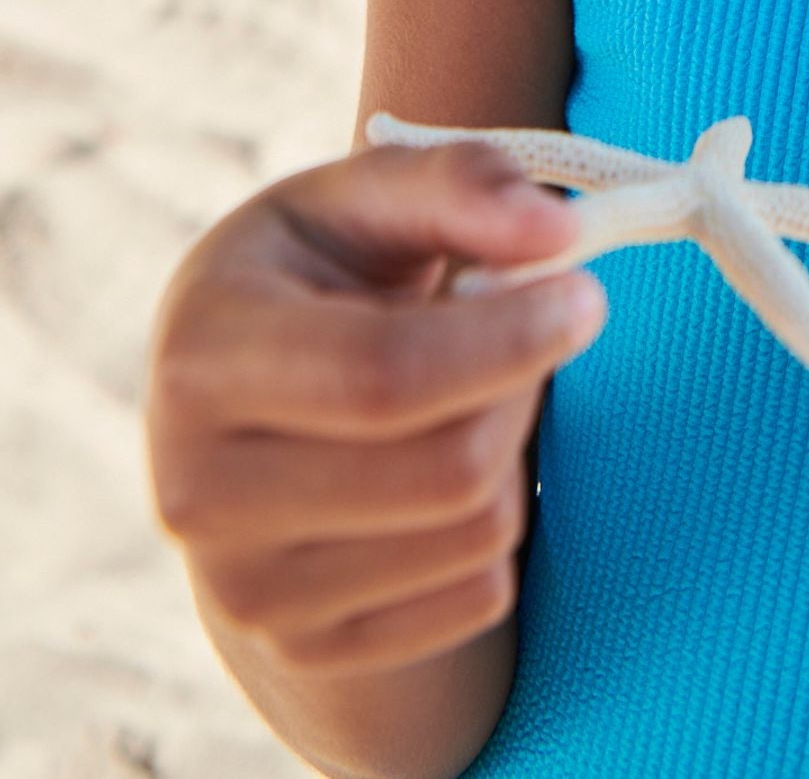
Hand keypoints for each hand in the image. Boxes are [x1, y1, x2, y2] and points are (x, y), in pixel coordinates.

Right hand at [144, 141, 607, 673]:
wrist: (249, 407)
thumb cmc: (322, 273)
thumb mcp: (369, 196)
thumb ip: (461, 183)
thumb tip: (557, 232)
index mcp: (203, 359)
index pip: (381, 376)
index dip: (506, 339)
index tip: (585, 294)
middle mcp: (199, 492)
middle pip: (447, 468)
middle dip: (521, 386)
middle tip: (529, 328)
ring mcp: (246, 590)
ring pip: (474, 533)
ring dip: (515, 446)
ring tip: (472, 391)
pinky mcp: (306, 649)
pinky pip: (477, 596)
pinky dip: (499, 521)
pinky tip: (446, 463)